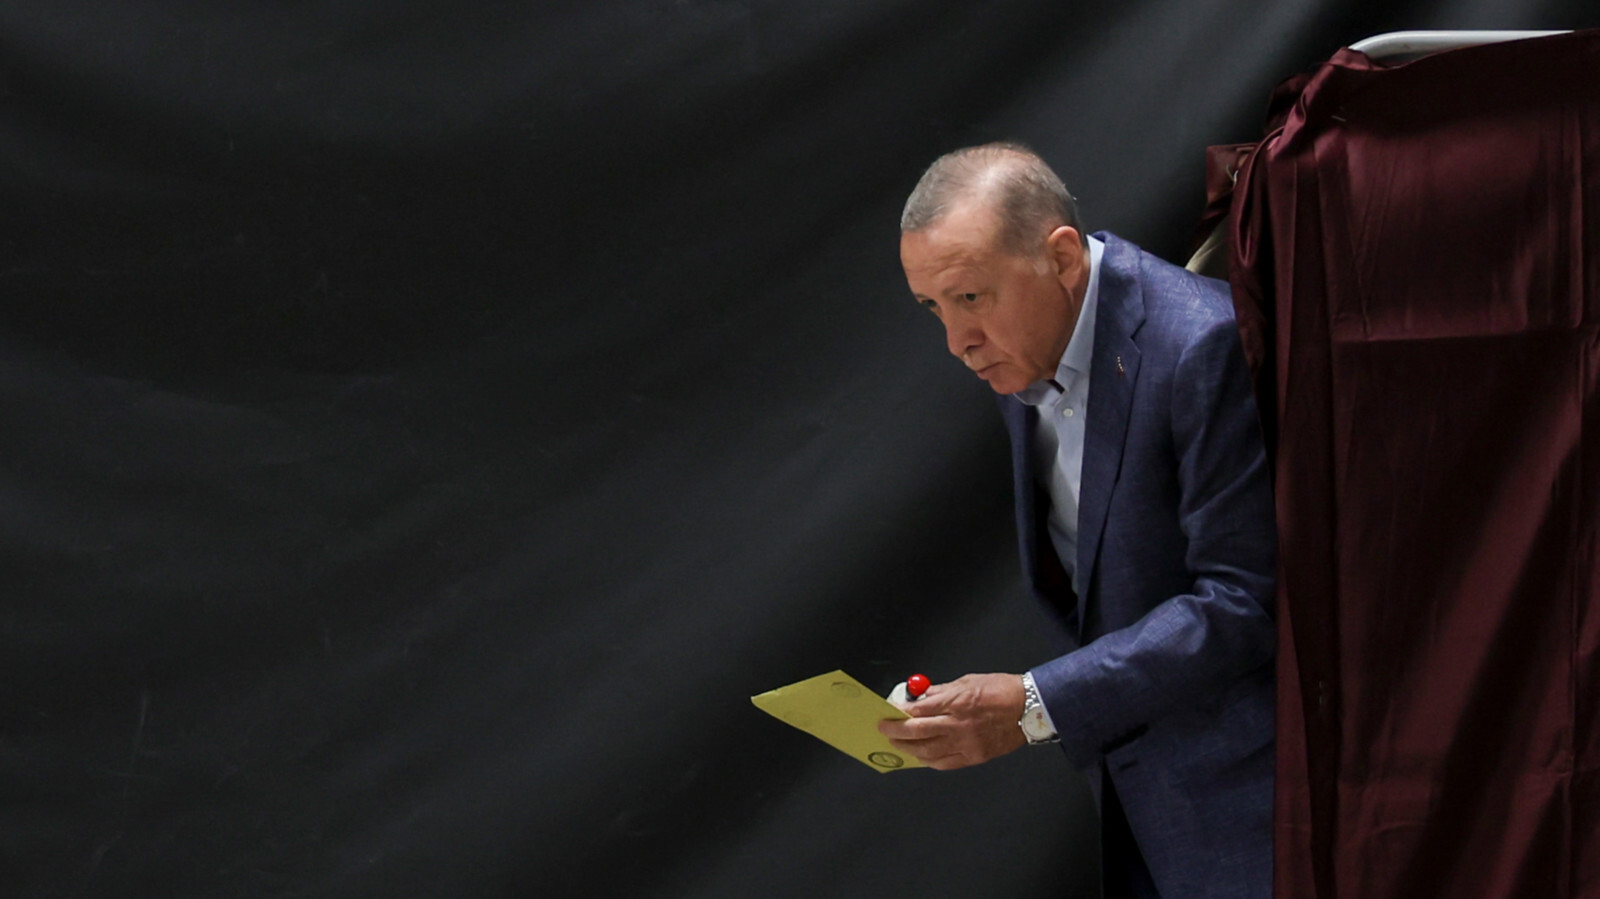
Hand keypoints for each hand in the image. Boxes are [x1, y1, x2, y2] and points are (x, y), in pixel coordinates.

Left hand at [877, 673, 1027, 769]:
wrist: (1029, 709)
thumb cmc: (1000, 690)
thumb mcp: (966, 682)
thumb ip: (940, 692)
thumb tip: (918, 698)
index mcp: (957, 702)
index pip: (918, 711)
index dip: (899, 713)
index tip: (888, 712)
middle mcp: (959, 726)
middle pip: (918, 733)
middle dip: (896, 732)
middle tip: (885, 730)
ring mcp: (967, 744)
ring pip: (928, 752)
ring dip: (909, 749)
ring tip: (898, 744)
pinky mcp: (975, 757)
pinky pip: (945, 763)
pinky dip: (929, 760)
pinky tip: (920, 756)